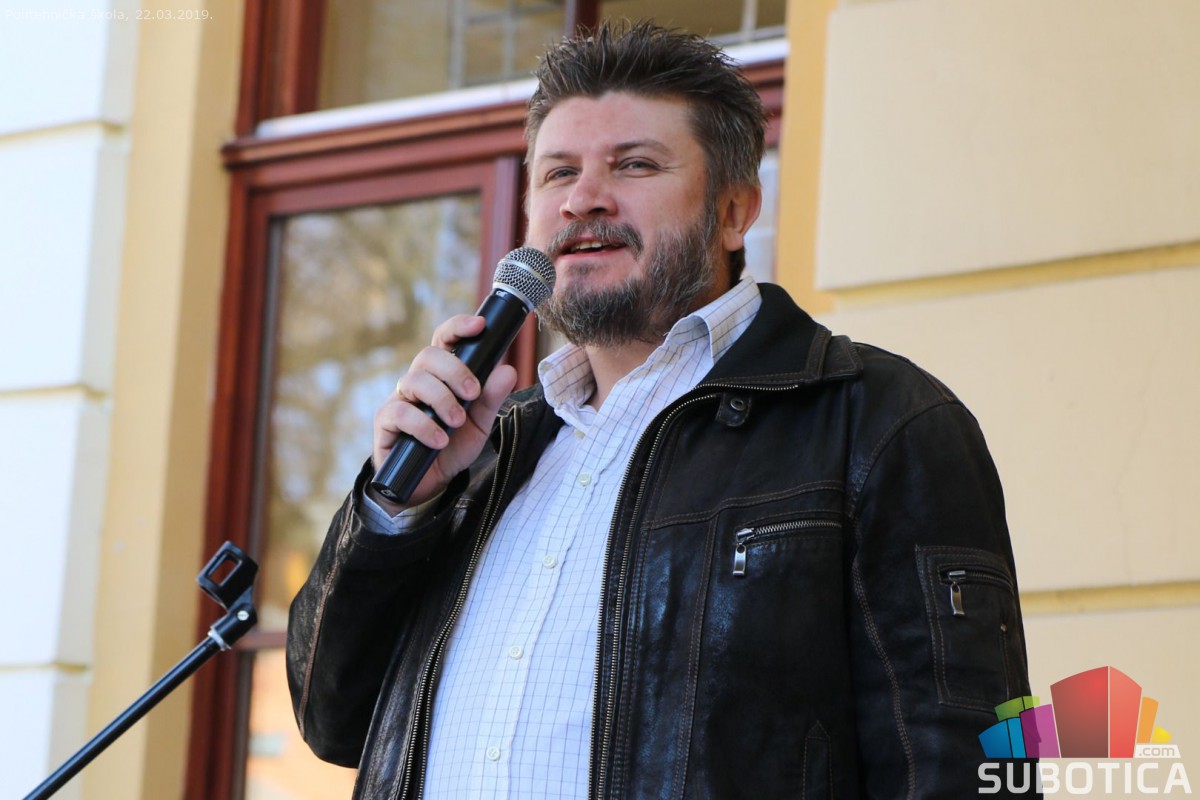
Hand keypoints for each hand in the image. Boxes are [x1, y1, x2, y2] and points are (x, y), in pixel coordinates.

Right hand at [370, 315, 517, 511]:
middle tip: (473, 393)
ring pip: (414, 380)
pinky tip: (439, 440)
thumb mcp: (479, 425)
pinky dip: (423, 426)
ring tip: (457, 422)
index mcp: (441, 375)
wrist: (428, 484)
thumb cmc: (451, 447)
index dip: (458, 327)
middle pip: (428, 355)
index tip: (479, 325)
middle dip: (454, 371)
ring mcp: (399, 399)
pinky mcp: (385, 422)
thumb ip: (491, 398)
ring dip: (441, 399)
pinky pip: (400, 412)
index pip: (444, 340)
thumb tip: (507, 370)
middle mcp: (418, 381)